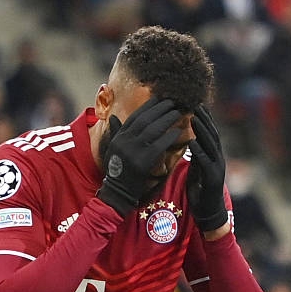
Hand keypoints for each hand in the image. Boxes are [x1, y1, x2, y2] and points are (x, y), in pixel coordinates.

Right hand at [97, 98, 183, 216]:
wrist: (117, 192)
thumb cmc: (117, 170)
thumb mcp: (112, 149)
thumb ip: (115, 132)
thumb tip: (112, 116)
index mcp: (118, 138)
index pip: (134, 117)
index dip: (148, 106)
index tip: (159, 98)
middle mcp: (124, 142)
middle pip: (145, 120)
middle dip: (160, 109)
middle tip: (172, 102)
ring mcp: (133, 152)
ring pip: (153, 129)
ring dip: (167, 119)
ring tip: (178, 113)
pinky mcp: (143, 162)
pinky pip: (160, 145)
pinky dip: (170, 136)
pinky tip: (178, 131)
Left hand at [188, 105, 228, 231]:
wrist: (208, 212)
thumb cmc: (200, 190)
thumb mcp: (197, 169)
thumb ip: (196, 156)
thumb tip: (191, 142)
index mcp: (213, 156)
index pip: (210, 134)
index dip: (205, 120)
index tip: (197, 106)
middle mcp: (218, 159)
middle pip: (213, 135)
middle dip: (205, 120)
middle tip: (196, 106)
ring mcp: (217, 168)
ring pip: (211, 146)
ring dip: (203, 131)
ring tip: (193, 119)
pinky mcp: (212, 179)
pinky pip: (205, 163)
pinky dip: (199, 152)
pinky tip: (192, 142)